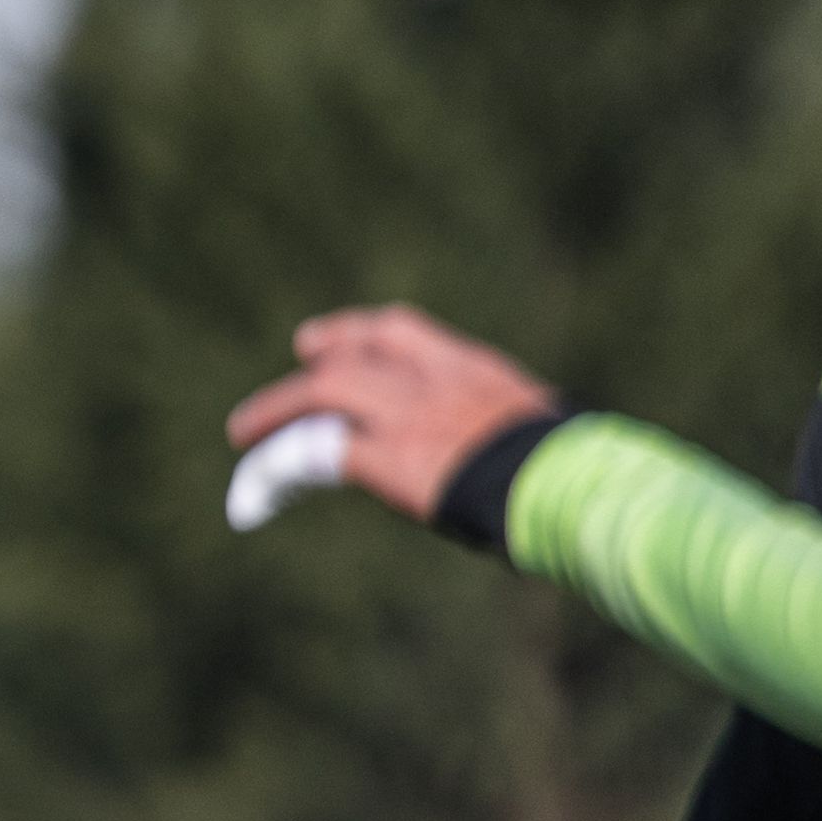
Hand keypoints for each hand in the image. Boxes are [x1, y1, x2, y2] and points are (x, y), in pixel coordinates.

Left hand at [231, 304, 559, 527]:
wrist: (572, 487)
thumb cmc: (577, 476)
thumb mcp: (544, 438)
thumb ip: (510, 436)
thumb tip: (528, 463)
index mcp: (474, 370)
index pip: (404, 331)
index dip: (362, 334)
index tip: (338, 343)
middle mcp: (434, 379)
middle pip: (355, 354)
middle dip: (318, 359)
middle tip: (295, 363)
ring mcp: (408, 413)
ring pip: (323, 393)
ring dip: (278, 410)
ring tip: (244, 432)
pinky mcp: (388, 456)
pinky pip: (316, 453)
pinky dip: (280, 467)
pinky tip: (256, 489)